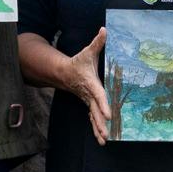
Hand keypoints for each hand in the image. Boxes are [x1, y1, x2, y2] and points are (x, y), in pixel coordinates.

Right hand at [68, 28, 111, 142]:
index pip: (98, 95)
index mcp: (90, 84)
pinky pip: (92, 118)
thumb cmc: (78, 62)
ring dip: (98, 129)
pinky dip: (96, 128)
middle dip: (100, 123)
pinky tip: (102, 138)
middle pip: (94, 111)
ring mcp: (87, 102)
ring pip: (92, 118)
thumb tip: (105, 30)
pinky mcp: (88, 105)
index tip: (108, 115)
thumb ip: (97, 42)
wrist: (64, 73)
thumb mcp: (87, 52)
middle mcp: (89, 95)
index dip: (103, 105)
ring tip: (104, 141)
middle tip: (107, 134)